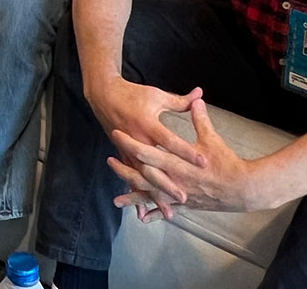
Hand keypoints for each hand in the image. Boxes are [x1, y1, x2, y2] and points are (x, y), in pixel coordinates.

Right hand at [86, 77, 205, 220]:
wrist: (104, 96)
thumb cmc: (133, 94)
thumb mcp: (157, 96)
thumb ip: (180, 101)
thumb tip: (200, 94)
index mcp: (147, 124)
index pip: (170, 141)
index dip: (186, 152)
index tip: (202, 162)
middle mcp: (137, 140)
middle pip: (154, 167)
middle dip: (168, 184)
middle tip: (183, 197)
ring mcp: (128, 150)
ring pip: (142, 178)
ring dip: (154, 195)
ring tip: (168, 211)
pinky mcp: (123, 155)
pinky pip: (132, 178)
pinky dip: (137, 195)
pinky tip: (142, 212)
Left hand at [108, 99, 262, 219]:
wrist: (244, 189)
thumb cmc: (227, 163)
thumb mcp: (212, 139)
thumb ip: (200, 119)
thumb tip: (196, 98)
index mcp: (178, 163)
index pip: (148, 152)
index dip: (130, 143)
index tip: (117, 134)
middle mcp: (175, 181)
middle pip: (142, 176)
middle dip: (124, 169)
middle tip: (109, 161)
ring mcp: (178, 195)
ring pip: (150, 197)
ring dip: (133, 197)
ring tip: (116, 200)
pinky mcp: (185, 204)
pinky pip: (165, 209)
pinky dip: (153, 213)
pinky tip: (141, 217)